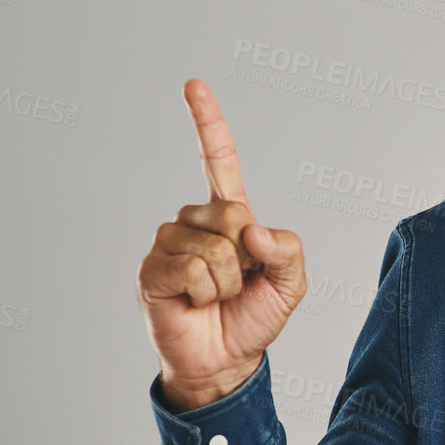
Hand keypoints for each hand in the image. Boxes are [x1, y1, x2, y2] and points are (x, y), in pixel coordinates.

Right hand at [135, 78, 306, 411]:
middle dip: (247, 255)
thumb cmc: (255, 315)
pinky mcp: (152, 270)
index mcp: (229, 214)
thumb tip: (251, 226)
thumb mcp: (292, 282)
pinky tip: (195, 302)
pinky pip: (191, 269)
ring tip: (217, 296)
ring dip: (228, 280)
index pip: (218, 159)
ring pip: (212, 246)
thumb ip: (288, 249)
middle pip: (230, 213)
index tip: (193, 84)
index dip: (207, 122)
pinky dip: (206, 291)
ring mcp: (169, 244)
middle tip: (239, 282)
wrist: (226, 359)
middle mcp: (194, 222)